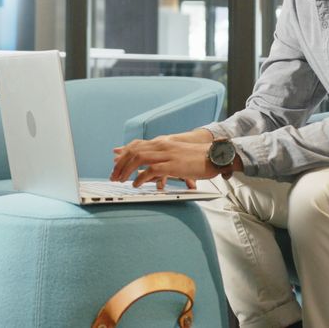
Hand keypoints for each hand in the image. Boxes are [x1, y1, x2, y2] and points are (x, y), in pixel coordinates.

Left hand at [111, 133, 228, 188]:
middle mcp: (162, 145)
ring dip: (126, 170)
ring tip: (121, 181)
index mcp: (162, 142)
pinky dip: (140, 178)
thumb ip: (162, 160)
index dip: (123, 154)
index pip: (136, 145)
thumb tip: (149, 172)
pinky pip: (151, 170)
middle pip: (133, 151)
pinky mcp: (172, 164)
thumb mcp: (176, 156)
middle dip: (120, 164)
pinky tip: (136, 184)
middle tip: (114, 176)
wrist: (215, 156)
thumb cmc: (197, 159)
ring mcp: (166, 154)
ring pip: (138, 158)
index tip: (115, 164)